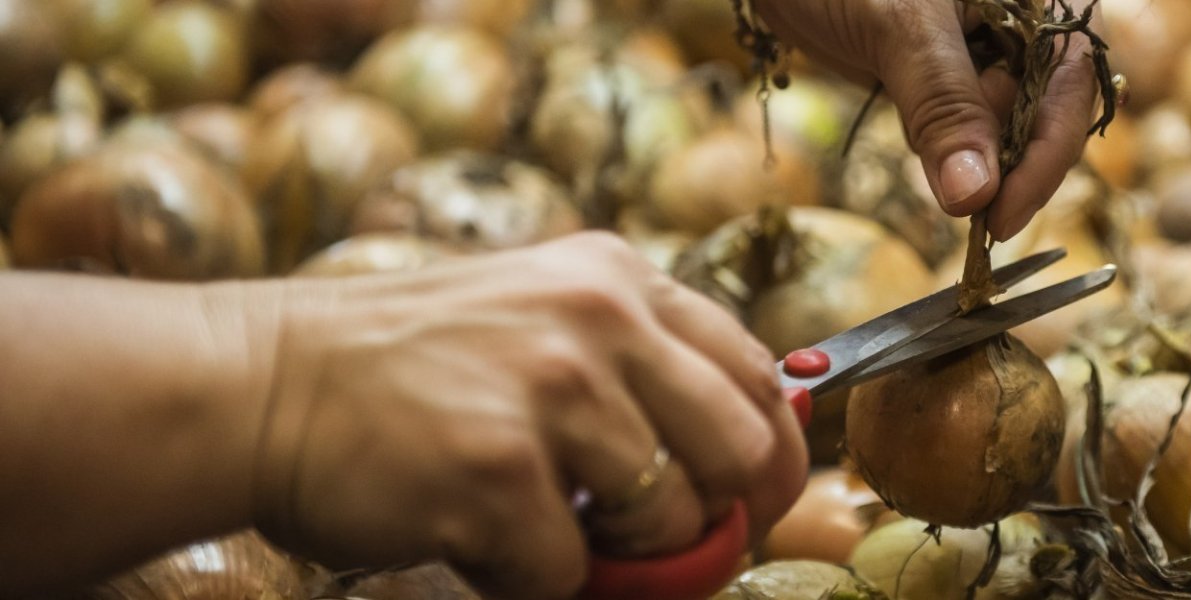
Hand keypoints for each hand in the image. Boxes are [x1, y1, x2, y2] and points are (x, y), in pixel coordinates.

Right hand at [245, 232, 806, 598]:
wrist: (259, 385)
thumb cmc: (404, 368)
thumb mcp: (540, 315)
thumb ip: (638, 363)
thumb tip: (749, 454)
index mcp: (620, 279)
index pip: (758, 375)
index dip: (769, 456)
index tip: (749, 501)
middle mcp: (600, 320)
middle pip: (746, 454)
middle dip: (713, 518)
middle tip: (659, 544)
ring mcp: (552, 393)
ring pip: (668, 524)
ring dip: (612, 556)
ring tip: (533, 521)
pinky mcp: (498, 471)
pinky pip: (568, 574)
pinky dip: (525, 578)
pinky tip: (470, 533)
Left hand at [755, 0, 1101, 239]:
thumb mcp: (900, 28)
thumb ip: (945, 105)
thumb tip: (976, 195)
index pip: (1071, 79)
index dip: (1050, 151)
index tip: (1005, 213)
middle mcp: (1024, 19)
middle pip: (1048, 109)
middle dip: (1014, 165)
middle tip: (979, 222)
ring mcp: (986, 46)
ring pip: (1007, 124)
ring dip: (979, 164)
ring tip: (944, 177)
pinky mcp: (947, 71)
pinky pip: (966, 123)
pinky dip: (949, 150)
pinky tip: (924, 147)